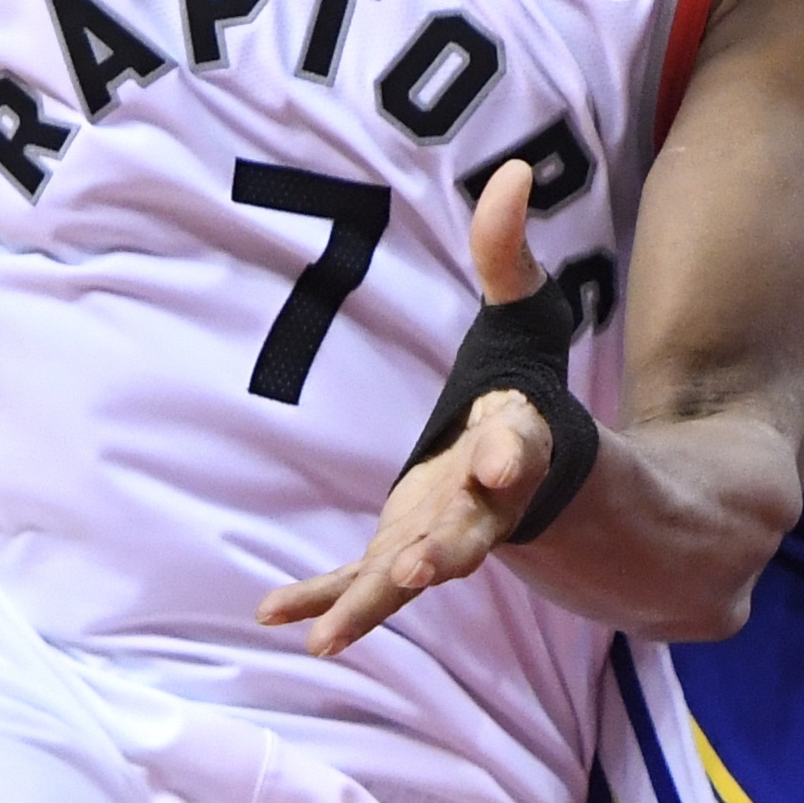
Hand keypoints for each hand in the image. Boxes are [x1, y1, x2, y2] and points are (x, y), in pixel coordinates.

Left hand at [257, 160, 568, 657]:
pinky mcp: (399, 552)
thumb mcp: (522, 314)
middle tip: (422, 569)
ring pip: (409, 574)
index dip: (511, 452)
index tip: (500, 454)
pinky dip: (318, 598)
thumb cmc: (521, 386)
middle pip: (470, 530)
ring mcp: (440, 537)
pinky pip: (357, 581)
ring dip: (375, 599)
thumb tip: (509, 169)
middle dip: (447, 549)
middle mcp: (484, 504)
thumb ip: (507, 250)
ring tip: (332, 634)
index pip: (520, 445)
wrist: (532, 477)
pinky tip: (271, 614)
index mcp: (517, 441)